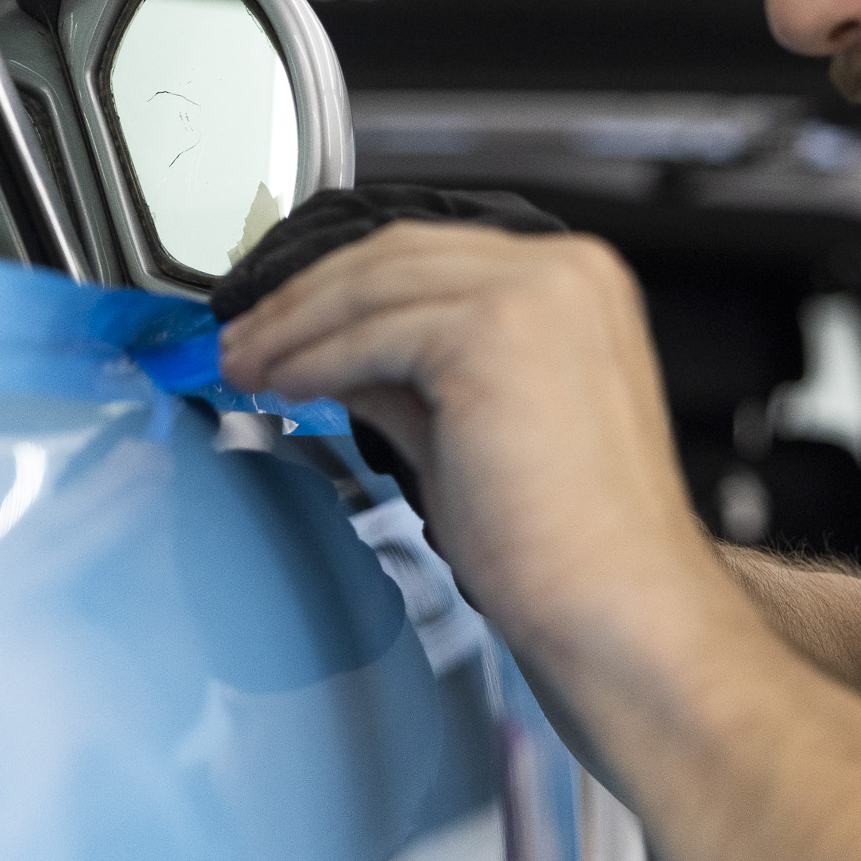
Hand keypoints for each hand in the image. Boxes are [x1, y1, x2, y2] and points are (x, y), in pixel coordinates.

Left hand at [218, 219, 715, 662]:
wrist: (617, 605)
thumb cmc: (567, 546)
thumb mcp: (471, 428)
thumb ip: (409, 380)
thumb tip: (336, 363)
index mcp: (576, 283)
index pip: (430, 255)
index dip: (340, 284)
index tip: (282, 317)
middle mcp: (564, 271)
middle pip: (394, 256)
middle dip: (302, 298)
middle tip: (242, 338)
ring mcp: (533, 293)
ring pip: (373, 286)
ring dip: (292, 326)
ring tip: (243, 364)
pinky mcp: (493, 331)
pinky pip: (372, 332)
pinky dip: (313, 358)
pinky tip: (280, 385)